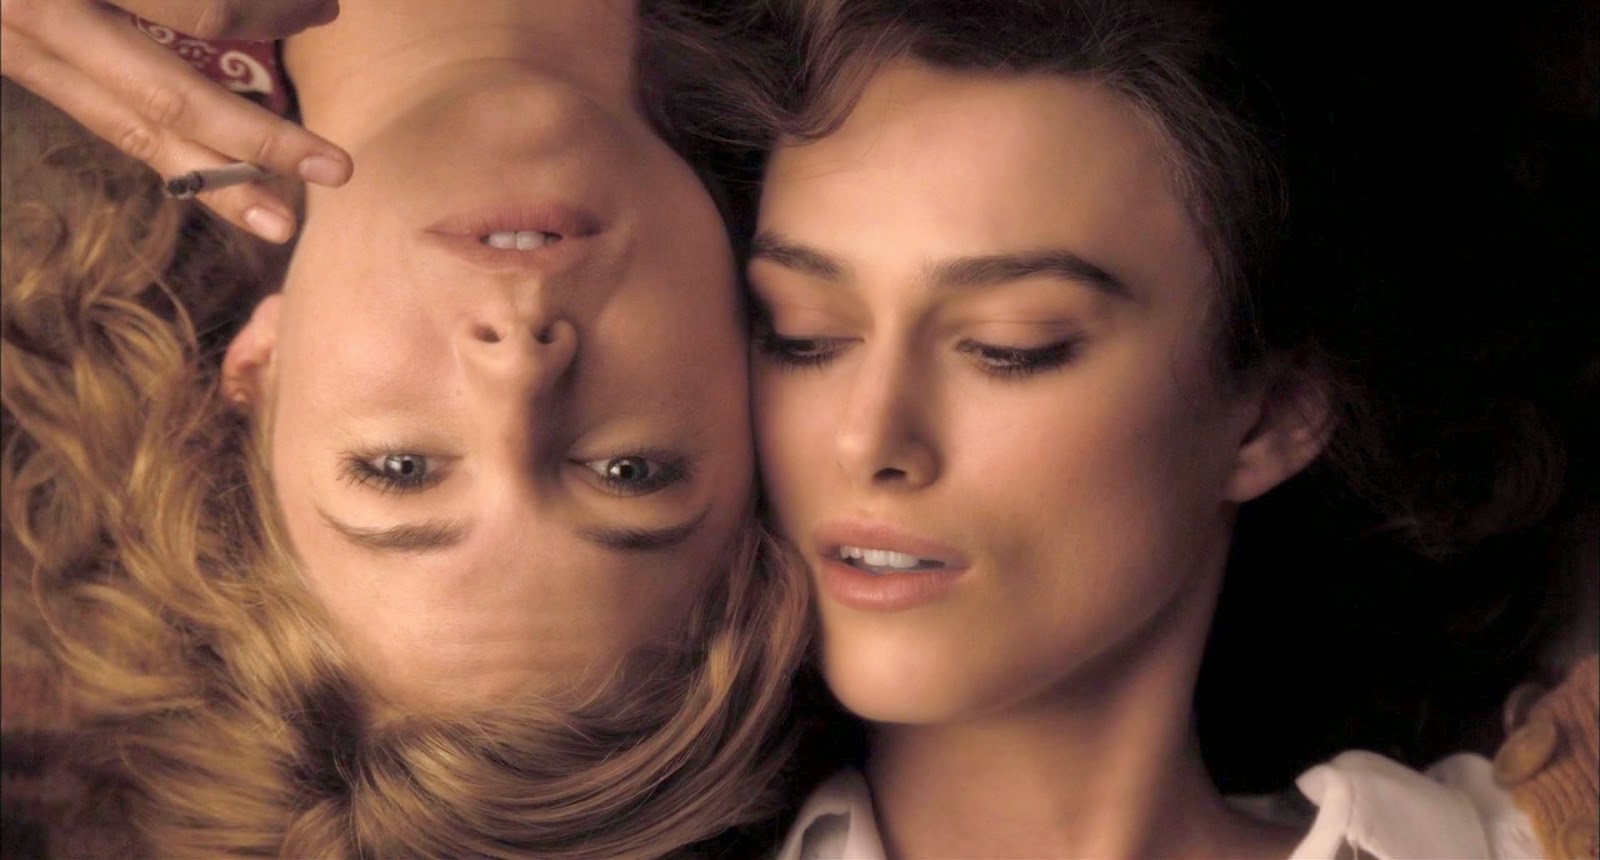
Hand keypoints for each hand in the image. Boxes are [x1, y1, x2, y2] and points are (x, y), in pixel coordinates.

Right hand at [1, 0, 352, 242]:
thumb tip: (287, 0)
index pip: (197, 7)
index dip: (273, 10)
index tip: (328, 9)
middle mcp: (35, 14)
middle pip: (167, 92)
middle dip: (259, 138)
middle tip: (338, 170)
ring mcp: (17, 46)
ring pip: (130, 126)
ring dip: (214, 179)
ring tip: (281, 220)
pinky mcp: (16, 64)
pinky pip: (105, 116)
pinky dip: (169, 149)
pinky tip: (217, 177)